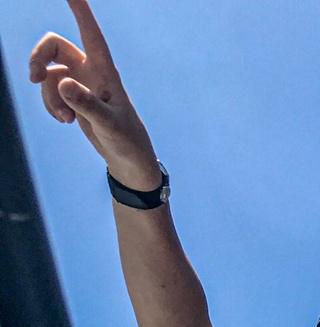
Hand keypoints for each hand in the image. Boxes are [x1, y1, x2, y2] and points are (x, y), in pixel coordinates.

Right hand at [29, 0, 159, 188]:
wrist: (128, 160)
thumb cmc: (127, 141)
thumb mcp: (108, 125)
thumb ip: (86, 105)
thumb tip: (62, 82)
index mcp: (105, 71)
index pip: (90, 32)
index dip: (80, 9)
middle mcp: (90, 71)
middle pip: (54, 45)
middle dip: (39, 57)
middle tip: (33, 77)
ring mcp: (80, 84)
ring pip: (49, 74)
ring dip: (48, 95)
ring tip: (65, 119)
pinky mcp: (73, 98)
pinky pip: (50, 92)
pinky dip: (51, 106)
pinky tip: (65, 121)